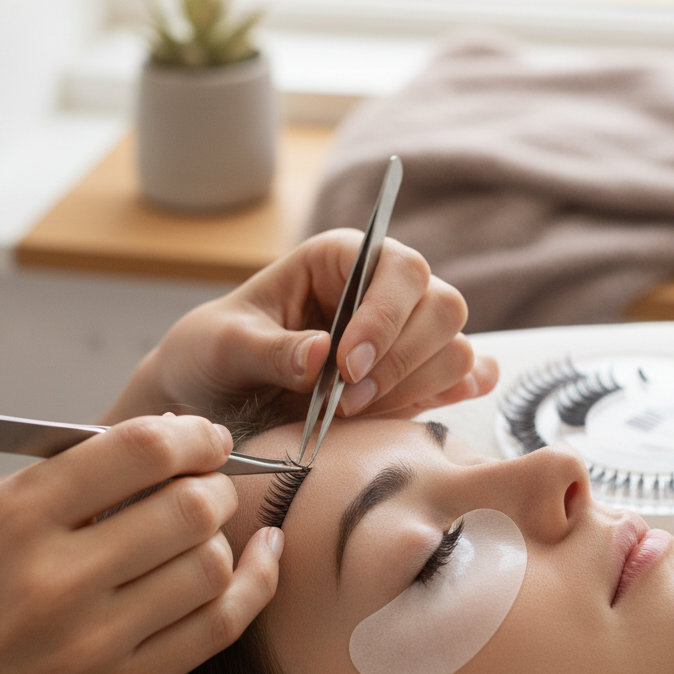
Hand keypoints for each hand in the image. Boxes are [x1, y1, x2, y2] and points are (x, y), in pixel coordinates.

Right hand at [0, 415, 280, 673]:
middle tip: (214, 483)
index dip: (195, 434)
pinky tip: (263, 557)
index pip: (140, 449)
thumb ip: (72, 479)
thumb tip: (172, 438)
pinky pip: (217, 628)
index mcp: (18, 516)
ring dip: (225, 537)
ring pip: (209, 564)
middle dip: (219, 484)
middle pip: (190, 506)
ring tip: (208, 531)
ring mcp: (91, 641)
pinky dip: (254, 584)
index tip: (209, 436)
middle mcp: (56, 576)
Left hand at [110, 228, 498, 421]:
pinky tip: (423, 407)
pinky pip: (462, 378)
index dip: (384, 315)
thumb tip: (322, 354)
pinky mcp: (411, 379)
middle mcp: (381, 291)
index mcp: (340, 259)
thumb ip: (270, 349)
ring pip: (455, 350)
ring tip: (353, 414)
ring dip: (415, 388)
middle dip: (402, 360)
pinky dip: (456, 393)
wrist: (210, 400)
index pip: (399, 267)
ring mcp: (402, 336)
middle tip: (346, 403)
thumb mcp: (224, 346)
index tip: (347, 366)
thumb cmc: (212, 353)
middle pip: (443, 307)